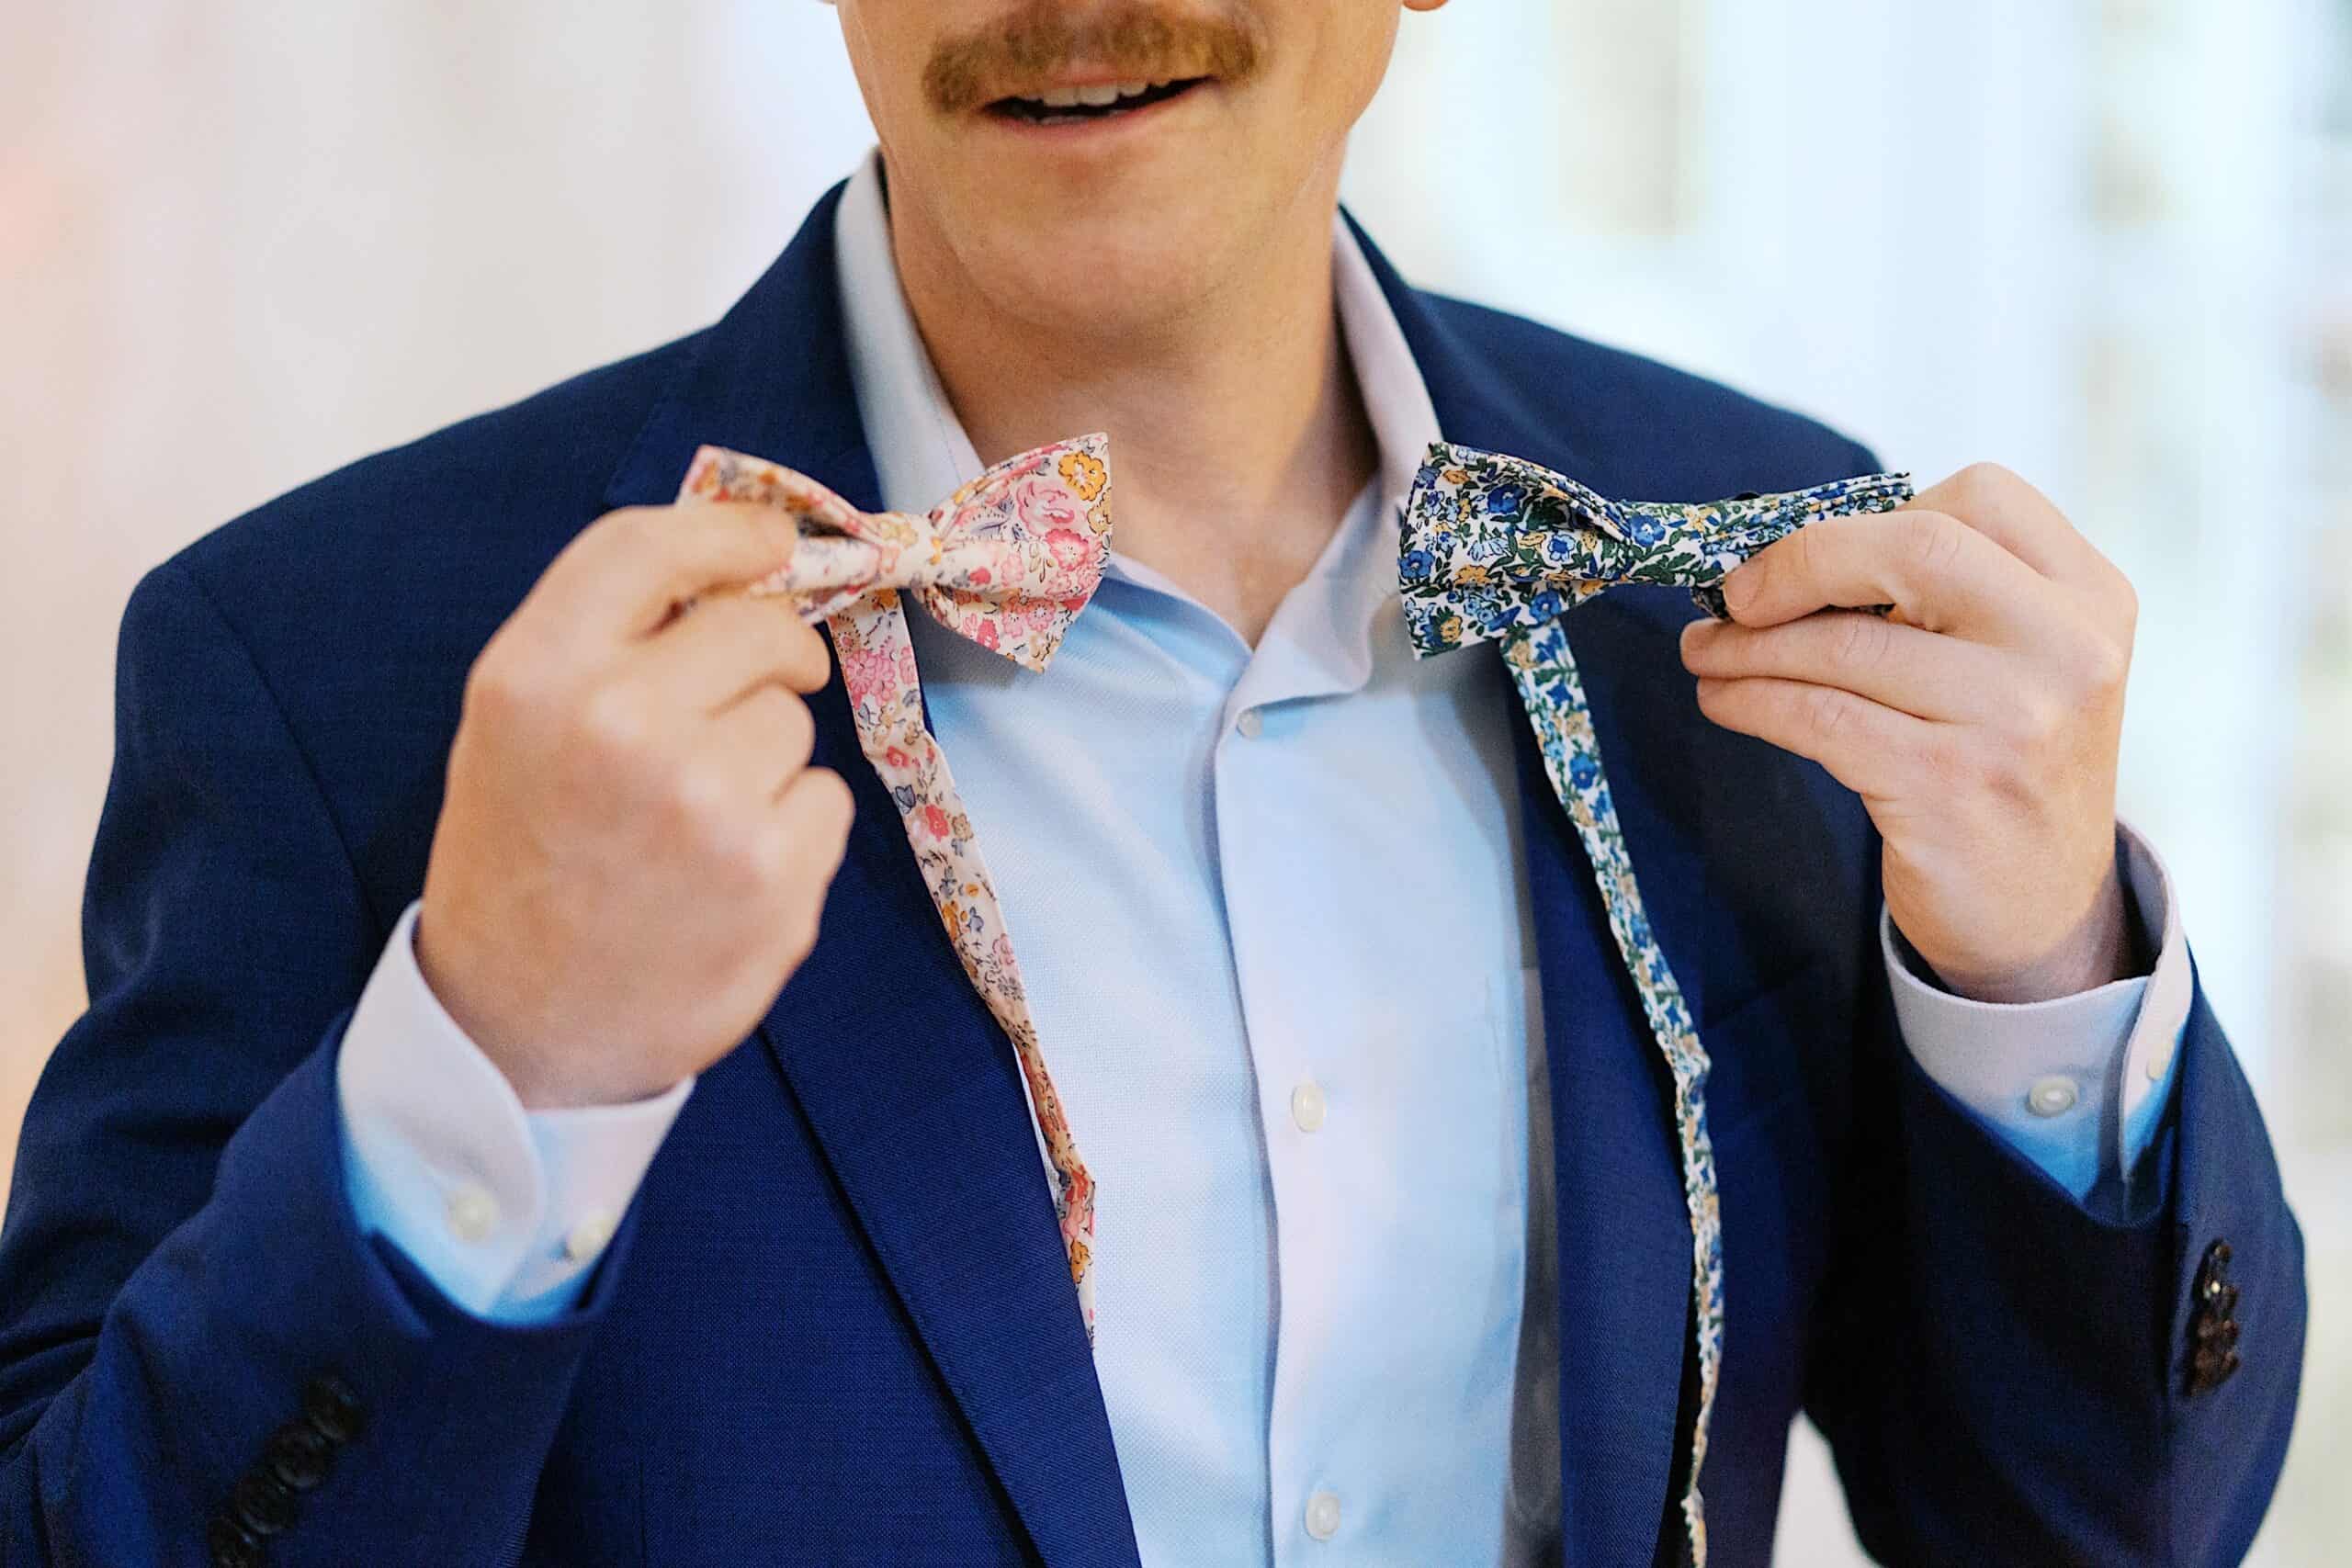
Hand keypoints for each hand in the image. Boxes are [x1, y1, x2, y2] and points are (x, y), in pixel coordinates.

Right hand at [417, 499, 855, 1107]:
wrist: (520, 1030)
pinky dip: (794, 826)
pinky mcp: (776, 876)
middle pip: (759, 626)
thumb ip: (608, 635)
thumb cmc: (526, 859)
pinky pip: (826, 797)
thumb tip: (746, 560)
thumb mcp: (517, 726)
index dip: (727, 533)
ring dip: (767, 757)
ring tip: (693, 822)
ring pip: (795, 720)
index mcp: (537, 676)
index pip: (650, 547)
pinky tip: (729, 872)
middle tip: (732, 706)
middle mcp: (621, 726)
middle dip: (767, 656)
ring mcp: (707, 804)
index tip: (769, 543)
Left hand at [1676, 463, 2139, 1002]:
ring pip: (1844, 644)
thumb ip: (1937, 597)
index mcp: (2090, 596)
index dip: (1870, 516)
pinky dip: (1751, 700)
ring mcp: (2016, 717)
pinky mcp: (1949, 784)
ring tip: (1705, 651)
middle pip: (1912, 546)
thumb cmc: (1999, 764)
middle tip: (1732, 595)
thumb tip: (1777, 554)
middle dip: (1798, 562)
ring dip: (1748, 645)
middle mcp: (2069, 647)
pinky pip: (1818, 717)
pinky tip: (1724, 700)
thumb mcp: (2012, 665)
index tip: (1801, 553)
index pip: (1980, 497)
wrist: (2039, 913)